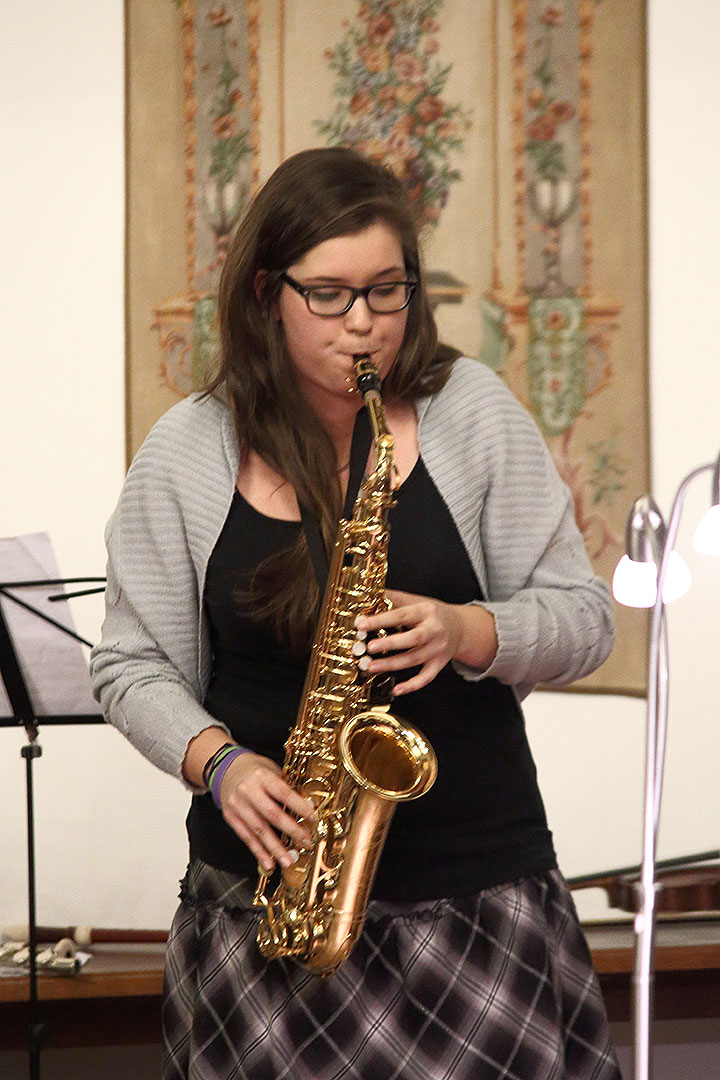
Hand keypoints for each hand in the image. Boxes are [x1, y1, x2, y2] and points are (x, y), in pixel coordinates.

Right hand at [218, 752, 315, 872]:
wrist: (226, 769)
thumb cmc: (254, 771)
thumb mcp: (272, 771)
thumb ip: (286, 788)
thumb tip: (308, 807)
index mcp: (262, 776)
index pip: (284, 793)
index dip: (300, 806)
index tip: (313, 818)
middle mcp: (248, 791)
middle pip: (272, 815)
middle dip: (292, 830)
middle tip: (306, 842)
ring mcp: (237, 805)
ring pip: (259, 831)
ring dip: (275, 849)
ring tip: (288, 860)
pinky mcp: (230, 817)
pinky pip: (246, 837)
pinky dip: (258, 852)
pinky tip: (269, 862)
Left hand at [355, 588, 497, 694]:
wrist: (461, 627)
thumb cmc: (434, 613)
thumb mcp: (418, 600)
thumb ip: (395, 598)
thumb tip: (371, 592)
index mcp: (426, 612)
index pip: (402, 615)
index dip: (381, 620)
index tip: (362, 624)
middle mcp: (434, 630)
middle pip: (412, 639)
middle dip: (390, 644)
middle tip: (370, 647)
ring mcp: (437, 649)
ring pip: (414, 659)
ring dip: (392, 665)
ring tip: (371, 667)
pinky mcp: (439, 664)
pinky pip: (426, 677)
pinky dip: (412, 685)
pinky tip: (396, 689)